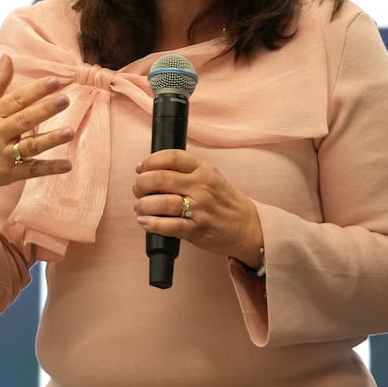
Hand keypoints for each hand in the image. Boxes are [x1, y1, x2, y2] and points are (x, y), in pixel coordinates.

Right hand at [0, 56, 74, 222]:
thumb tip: (7, 56)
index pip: (15, 100)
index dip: (35, 90)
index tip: (55, 81)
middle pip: (24, 120)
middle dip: (45, 109)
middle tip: (65, 99)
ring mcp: (3, 155)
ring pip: (30, 146)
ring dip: (50, 139)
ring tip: (70, 132)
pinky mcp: (8, 175)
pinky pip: (31, 171)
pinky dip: (48, 168)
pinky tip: (67, 165)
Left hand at [132, 149, 263, 266]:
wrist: (248, 227)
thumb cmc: (224, 202)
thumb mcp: (210, 177)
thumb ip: (185, 172)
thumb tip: (150, 172)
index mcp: (204, 170)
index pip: (172, 157)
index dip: (150, 161)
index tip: (141, 168)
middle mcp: (201, 186)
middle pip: (160, 178)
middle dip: (141, 184)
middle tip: (138, 190)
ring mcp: (200, 208)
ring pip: (161, 202)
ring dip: (143, 204)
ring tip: (140, 207)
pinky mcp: (197, 229)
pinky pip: (168, 225)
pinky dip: (151, 224)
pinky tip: (144, 221)